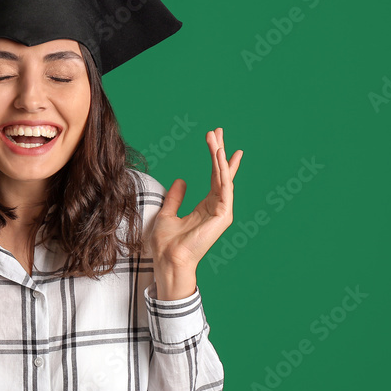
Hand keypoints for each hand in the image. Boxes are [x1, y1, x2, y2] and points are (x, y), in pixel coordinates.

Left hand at [150, 128, 242, 292]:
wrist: (167, 260)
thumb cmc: (166, 243)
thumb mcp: (167, 213)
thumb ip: (175, 197)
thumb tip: (180, 181)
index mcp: (205, 207)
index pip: (215, 178)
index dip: (216, 159)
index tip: (216, 140)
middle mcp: (216, 207)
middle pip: (222, 174)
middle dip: (220, 151)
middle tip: (218, 130)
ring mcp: (221, 212)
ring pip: (224, 178)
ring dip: (221, 156)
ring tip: (217, 137)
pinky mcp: (222, 216)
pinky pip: (225, 188)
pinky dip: (224, 172)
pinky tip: (220, 157)